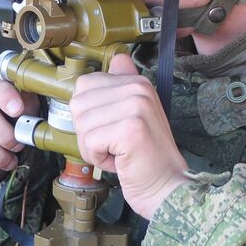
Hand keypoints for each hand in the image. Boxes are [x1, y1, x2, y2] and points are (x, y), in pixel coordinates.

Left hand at [69, 54, 188, 218]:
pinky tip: (120, 160)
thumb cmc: (144, 157)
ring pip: (82, 124)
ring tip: (117, 152)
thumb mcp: (133, 115)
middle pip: (78, 104)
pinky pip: (90, 142)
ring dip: (92, 147)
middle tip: (113, 144)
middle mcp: (138, 89)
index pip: (84, 84)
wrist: (167, 186)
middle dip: (87, 132)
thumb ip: (122, 86)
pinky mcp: (130, 129)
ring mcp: (136, 107)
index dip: (88, 113)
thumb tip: (118, 58)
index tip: (109, 127)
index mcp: (137, 82)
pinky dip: (98, 158)